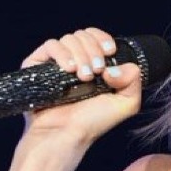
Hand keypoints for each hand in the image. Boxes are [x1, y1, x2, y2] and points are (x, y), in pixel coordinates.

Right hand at [18, 27, 141, 142]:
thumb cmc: (92, 122)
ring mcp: (55, 62)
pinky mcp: (36, 65)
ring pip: (69, 39)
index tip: (110, 52)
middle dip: (93, 50)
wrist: (66, 135)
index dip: (103, 39)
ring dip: (80, 54)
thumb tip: (117, 65)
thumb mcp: (126, 103)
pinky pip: (50, 45)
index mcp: (92, 63)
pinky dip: (62, 53)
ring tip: (83, 77)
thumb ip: (133, 80)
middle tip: (96, 72)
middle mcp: (73, 60)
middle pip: (83, 35)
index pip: (95, 36)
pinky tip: (68, 70)